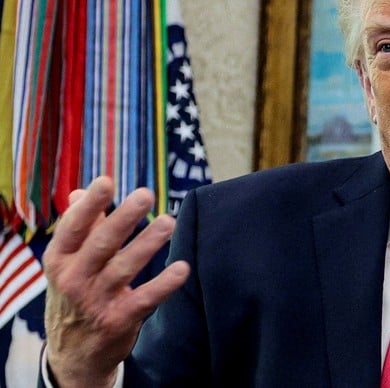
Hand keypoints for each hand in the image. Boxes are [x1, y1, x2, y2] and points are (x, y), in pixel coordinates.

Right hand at [43, 177, 189, 387]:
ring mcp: (96, 301)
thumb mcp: (67, 263)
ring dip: (148, 243)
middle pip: (100, 244)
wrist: (73, 353)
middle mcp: (74, 280)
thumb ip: (80, 227)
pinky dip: (164, 284)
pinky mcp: (119, 320)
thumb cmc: (75, 293)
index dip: (89, 206)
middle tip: (145, 195)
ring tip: (169, 222)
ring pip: (124, 268)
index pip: (73, 228)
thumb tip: (82, 191)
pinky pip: (145, 299)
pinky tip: (182, 268)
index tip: (106, 182)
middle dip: (123, 218)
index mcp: (60, 260)